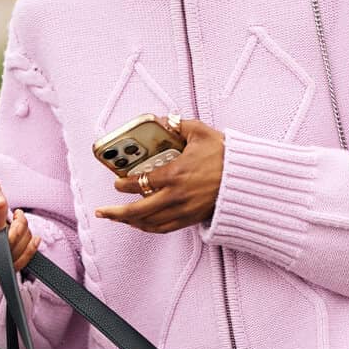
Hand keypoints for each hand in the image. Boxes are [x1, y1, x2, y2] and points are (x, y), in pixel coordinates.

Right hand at [0, 180, 37, 275]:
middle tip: (20, 217)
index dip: (1, 237)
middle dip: (18, 232)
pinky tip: (34, 241)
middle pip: (0, 252)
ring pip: (9, 261)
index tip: (9, 220)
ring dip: (25, 242)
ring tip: (24, 226)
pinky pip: (13, 269)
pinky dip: (28, 254)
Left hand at [95, 118, 224, 233]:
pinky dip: (148, 228)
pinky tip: (140, 225)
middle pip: (138, 210)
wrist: (247, 180)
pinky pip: (163, 228)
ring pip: (149, 223)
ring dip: (129, 222)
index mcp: (175, 173)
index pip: (140, 182)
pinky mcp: (191, 219)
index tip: (117, 182)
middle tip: (101, 211)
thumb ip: (178, 125)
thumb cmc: (225, 155)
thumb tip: (163, 120)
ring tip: (116, 219)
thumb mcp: (201, 132)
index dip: (124, 184)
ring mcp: (183, 210)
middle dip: (116, 213)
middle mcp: (175, 196)